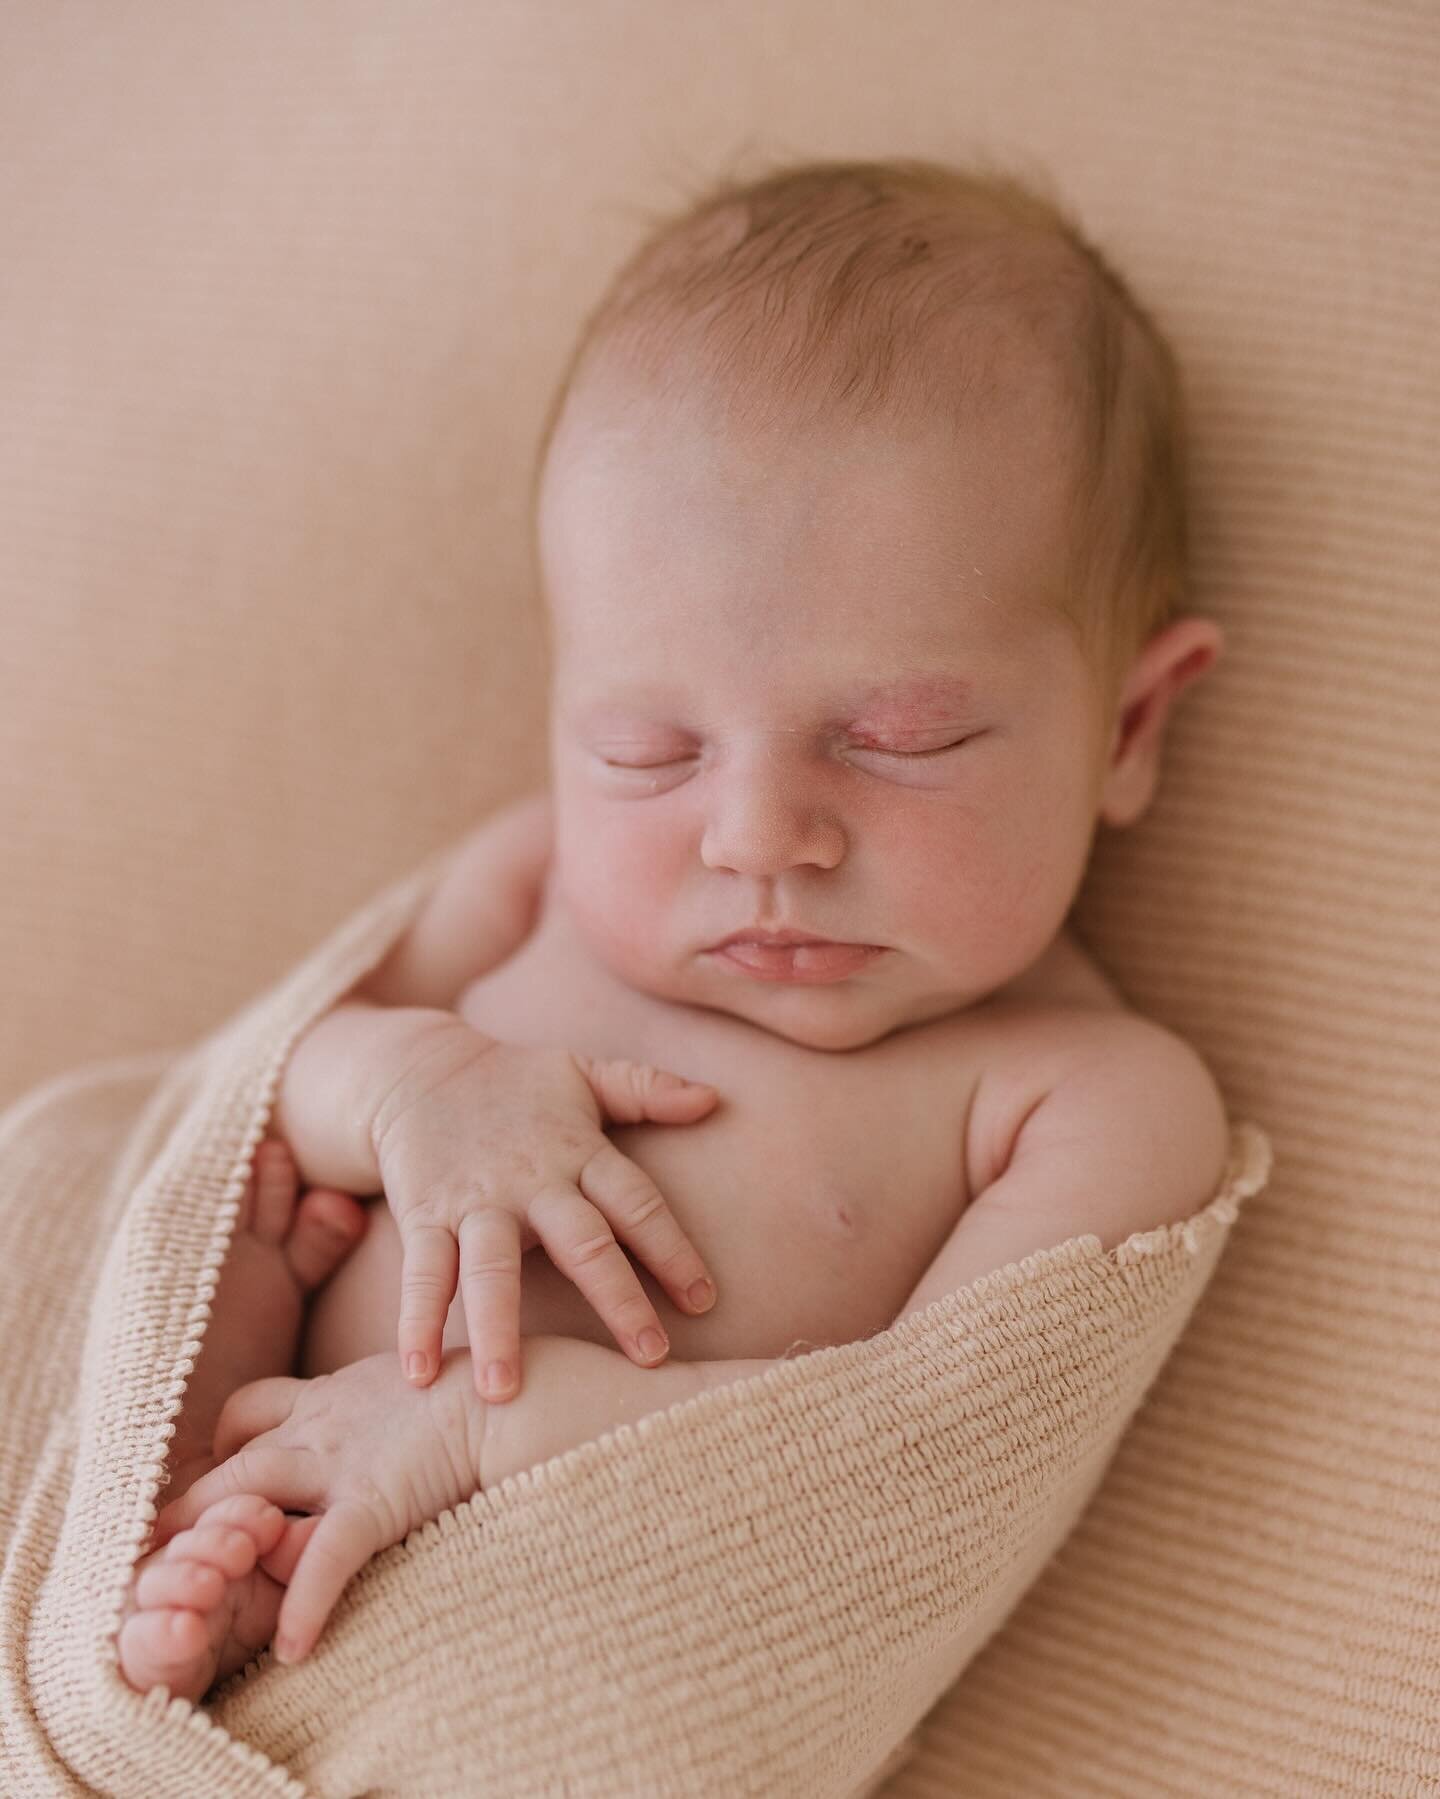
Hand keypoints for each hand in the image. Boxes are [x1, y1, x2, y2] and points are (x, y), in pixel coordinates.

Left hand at [148, 1351, 485, 1666]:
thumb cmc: (482, 1392)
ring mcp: (341, 1462)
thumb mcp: (418, 1376)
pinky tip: (292, 1647)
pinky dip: (302, 1606)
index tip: (208, 1482)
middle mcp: (322, 1424)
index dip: (222, 1444)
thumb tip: (389, 1420)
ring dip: (218, 1550)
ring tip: (194, 1601)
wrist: (519, 1396)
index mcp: (333, 1395)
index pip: (249, 1409)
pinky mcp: (372, 1501)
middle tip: (163, 1557)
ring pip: (248, 1500)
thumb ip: (383, 1402)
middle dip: (192, 1509)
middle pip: (231, 1461)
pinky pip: (321, 1560)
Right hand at [369, 1023, 720, 1399]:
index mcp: (578, 1151)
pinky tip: (418, 1376)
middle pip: (581, 1243)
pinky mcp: (424, 1218)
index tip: (704, 1301)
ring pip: (490, 1271)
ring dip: (498, 1328)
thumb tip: (713, 1098)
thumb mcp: (584, 1074)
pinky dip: (416, 1323)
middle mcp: (531, 1182)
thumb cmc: (517, 1084)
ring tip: (504, 1392)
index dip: (672, 1248)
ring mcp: (474, 1203)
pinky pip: (422, 1275)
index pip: (636, 1202)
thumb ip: (646, 1088)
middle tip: (651, 1357)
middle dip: (617, 1298)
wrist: (416, 1071)